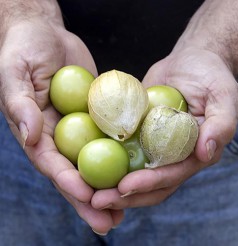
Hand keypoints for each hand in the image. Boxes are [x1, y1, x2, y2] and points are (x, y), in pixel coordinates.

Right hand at [0, 19, 122, 233]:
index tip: (87, 197)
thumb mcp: (14, 74)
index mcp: (38, 133)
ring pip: (97, 161)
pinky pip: (111, 136)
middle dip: (92, 199)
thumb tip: (31, 133)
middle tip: (111, 223)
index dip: (68, 182)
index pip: (52, 164)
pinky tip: (139, 170)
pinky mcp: (99, 115)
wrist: (46, 36)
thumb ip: (19, 104)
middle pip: (77, 173)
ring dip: (112, 186)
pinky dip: (123, 154)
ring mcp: (82, 128)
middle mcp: (61, 136)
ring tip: (128, 210)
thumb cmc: (24, 51)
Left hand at [90, 47, 237, 209]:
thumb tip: (206, 152)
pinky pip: (120, 148)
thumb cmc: (210, 75)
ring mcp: (153, 145)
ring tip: (85, 190)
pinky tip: (84, 163)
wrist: (189, 62)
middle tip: (96, 200)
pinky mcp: (138, 132)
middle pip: (148, 183)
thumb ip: (222, 124)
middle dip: (123, 195)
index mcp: (193, 153)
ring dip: (109, 184)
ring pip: (131, 171)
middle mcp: (172, 155)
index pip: (171, 175)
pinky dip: (103, 158)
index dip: (149, 183)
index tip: (124, 187)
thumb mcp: (224, 95)